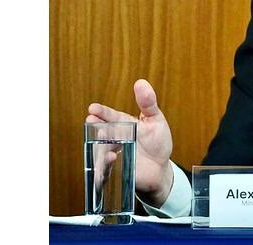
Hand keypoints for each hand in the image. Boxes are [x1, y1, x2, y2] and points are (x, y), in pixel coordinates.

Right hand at [86, 79, 174, 207]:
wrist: (160, 168)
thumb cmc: (157, 142)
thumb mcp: (155, 120)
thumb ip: (148, 103)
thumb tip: (141, 83)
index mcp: (123, 124)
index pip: (110, 116)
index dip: (102, 112)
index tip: (93, 108)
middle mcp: (115, 138)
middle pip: (102, 131)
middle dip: (95, 125)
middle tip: (91, 120)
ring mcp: (114, 154)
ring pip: (100, 148)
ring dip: (100, 142)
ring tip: (104, 136)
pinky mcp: (114, 170)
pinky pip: (105, 168)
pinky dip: (105, 164)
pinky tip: (112, 157)